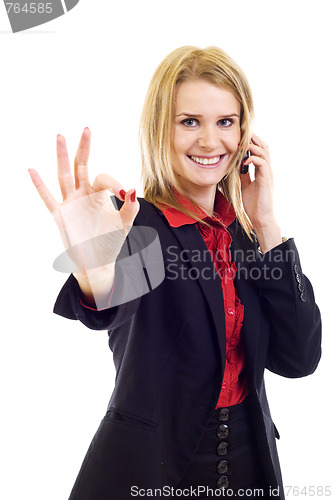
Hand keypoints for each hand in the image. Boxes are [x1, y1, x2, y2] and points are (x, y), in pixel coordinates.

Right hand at [28, 128, 139, 273]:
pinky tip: (32, 170)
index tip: (121, 194)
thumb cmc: (110, 242)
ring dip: (63, 157)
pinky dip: (40, 185)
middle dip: (84, 148)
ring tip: (60, 137)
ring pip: (65, 175)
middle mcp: (83, 195)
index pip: (103, 178)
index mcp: (98, 194)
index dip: (113, 182)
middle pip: (82, 166)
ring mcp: (70, 203)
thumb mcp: (125, 223)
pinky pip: (48, 198)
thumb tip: (130, 189)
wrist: (98, 262)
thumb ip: (130, 207)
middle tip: (87, 129)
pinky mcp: (61, 215)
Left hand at [240, 133, 281, 252]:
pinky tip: (244, 161)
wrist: (260, 218)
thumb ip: (243, 175)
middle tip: (241, 134)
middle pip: (264, 146)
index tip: (239, 138)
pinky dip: (253, 159)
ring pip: (264, 152)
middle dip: (253, 138)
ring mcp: (267, 174)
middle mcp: (267, 170)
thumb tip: (236, 165)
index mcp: (262, 171)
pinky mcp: (266, 180)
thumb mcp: (245, 186)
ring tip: (241, 144)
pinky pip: (262, 163)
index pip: (259, 150)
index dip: (251, 142)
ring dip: (253, 146)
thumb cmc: (253, 204)